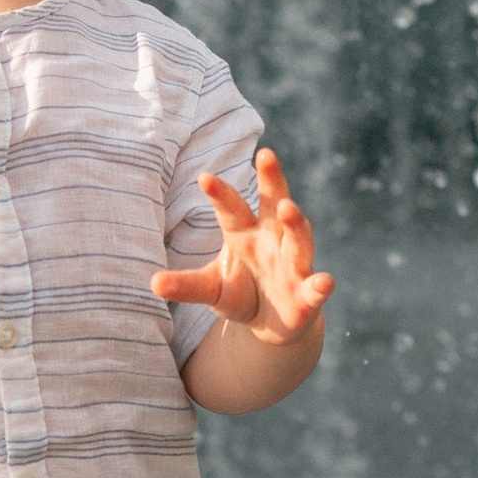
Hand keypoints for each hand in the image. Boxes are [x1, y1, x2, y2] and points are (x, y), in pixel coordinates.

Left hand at [152, 148, 333, 345]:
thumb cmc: (242, 294)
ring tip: (287, 208)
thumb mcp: (212, 289)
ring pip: (298, 240)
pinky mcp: (307, 296)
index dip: (220, 194)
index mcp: (246, 235)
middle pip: (273, 205)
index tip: (203, 177)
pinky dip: (321, 285)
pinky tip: (325, 282)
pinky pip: (315, 289)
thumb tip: (153, 283)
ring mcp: (293, 266)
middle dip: (272, 181)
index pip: (232, 210)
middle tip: (265, 155)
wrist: (273, 322)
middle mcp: (273, 242)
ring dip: (295, 223)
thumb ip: (187, 285)